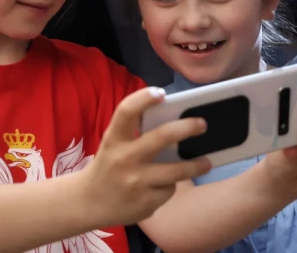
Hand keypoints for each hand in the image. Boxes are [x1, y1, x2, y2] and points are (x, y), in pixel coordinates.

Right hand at [77, 87, 210, 228]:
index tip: (161, 93)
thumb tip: (176, 121)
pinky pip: (169, 190)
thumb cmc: (109, 165)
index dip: (143, 98)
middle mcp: (124, 159)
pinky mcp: (145, 203)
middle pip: (162, 137)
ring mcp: (136, 183)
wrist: (89, 202)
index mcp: (114, 139)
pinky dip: (170, 186)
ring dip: (196, 165)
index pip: (126, 112)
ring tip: (206, 162)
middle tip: (202, 124)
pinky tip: (165, 186)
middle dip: (187, 128)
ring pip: (176, 171)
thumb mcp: (114, 145)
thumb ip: (136, 133)